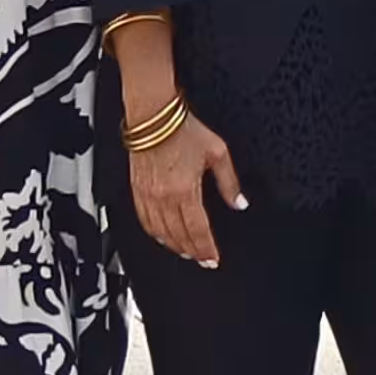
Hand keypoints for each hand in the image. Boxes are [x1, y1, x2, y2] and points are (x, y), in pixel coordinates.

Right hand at [126, 112, 244, 266]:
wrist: (153, 115)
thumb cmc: (182, 128)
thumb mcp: (217, 152)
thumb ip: (229, 181)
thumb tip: (239, 202)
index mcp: (185, 190)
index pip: (198, 230)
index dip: (206, 249)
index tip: (213, 259)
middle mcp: (164, 198)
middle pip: (179, 235)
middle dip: (192, 251)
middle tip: (201, 259)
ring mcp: (148, 195)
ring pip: (160, 232)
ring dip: (173, 245)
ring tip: (185, 251)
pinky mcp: (136, 190)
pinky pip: (144, 221)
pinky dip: (154, 233)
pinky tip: (161, 236)